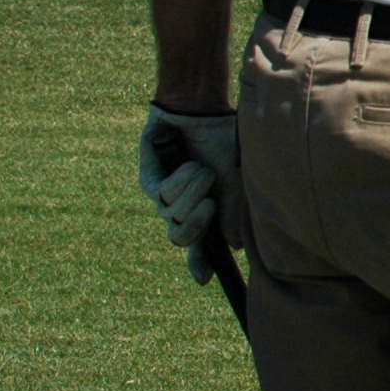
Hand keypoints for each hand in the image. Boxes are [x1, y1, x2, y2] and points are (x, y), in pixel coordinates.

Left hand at [138, 104, 241, 284]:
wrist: (205, 110)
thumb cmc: (225, 142)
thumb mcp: (240, 183)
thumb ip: (236, 215)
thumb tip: (235, 248)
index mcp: (210, 211)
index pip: (202, 246)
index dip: (201, 265)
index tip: (202, 280)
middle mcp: (186, 206)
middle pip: (181, 238)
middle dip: (196, 226)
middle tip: (209, 205)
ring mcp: (167, 195)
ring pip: (172, 217)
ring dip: (192, 193)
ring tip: (202, 170)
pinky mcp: (150, 180)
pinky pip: (161, 197)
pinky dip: (180, 182)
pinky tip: (189, 165)